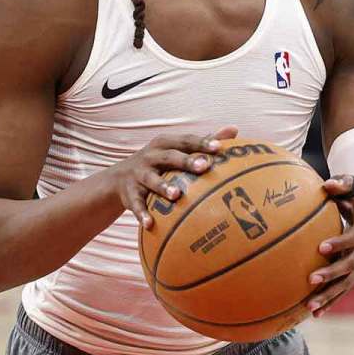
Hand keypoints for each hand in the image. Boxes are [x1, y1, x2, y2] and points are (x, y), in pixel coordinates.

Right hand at [109, 126, 236, 227]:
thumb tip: (234, 130)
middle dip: (185, 161)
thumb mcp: (176, 150)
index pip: (185, 141)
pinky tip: (150, 224)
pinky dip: (142, 214)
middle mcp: (150, 157)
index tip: (218, 147)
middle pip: (169, 157)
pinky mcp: (130, 194)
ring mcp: (139, 175)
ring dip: (163, 186)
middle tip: (203, 166)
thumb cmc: (159, 163)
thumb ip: (203, 142)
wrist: (119, 179)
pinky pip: (136, 204)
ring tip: (176, 195)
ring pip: (151, 180)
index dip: (201, 143)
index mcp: (164, 144)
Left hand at [305, 174, 353, 317]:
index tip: (321, 247)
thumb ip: (342, 183)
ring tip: (311, 305)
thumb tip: (327, 185)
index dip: (341, 242)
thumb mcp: (353, 185)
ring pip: (349, 282)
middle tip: (311, 279)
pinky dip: (331, 301)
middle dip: (333, 273)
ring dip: (330, 295)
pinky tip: (315, 313)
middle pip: (353, 264)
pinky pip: (345, 288)